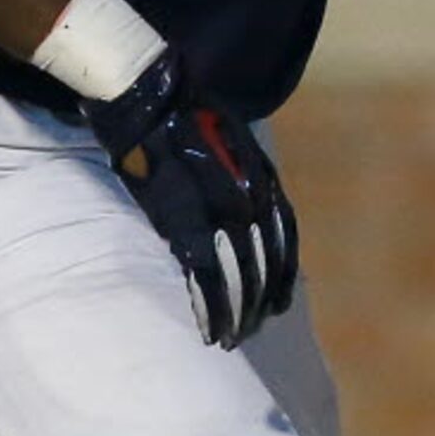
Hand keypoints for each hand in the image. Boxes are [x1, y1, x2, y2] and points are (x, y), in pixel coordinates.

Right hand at [81, 52, 297, 348]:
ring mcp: (219, 210)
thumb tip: (244, 203)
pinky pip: (206, 278)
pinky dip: (211, 308)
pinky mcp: (184, 222)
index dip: (283, 272)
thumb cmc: (182, 114)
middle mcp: (250, 195)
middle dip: (260, 300)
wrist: (151, 97)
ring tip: (232, 338)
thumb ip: (239, 173)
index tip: (279, 301)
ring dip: (239, 313)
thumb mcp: (228, 139)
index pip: (283, 234)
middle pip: (266, 261)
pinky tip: (210, 329)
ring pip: (241, 276)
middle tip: (252, 328)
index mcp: (260, 174)